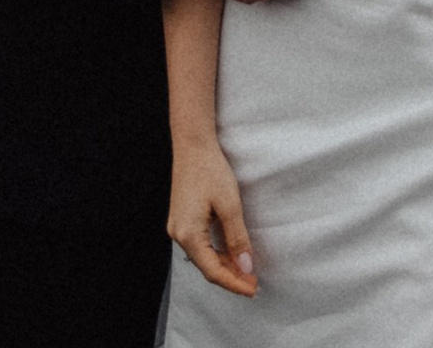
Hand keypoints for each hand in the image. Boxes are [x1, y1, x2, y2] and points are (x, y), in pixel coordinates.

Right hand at [168, 134, 258, 297]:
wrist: (193, 144)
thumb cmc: (210, 170)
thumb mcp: (229, 204)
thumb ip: (237, 238)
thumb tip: (246, 267)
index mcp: (188, 234)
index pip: (213, 270)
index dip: (234, 283)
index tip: (253, 289)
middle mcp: (178, 235)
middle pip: (207, 266)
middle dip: (231, 277)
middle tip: (254, 284)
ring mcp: (179, 227)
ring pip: (204, 256)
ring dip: (225, 265)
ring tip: (247, 271)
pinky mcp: (183, 219)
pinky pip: (201, 245)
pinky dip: (217, 252)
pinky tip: (232, 253)